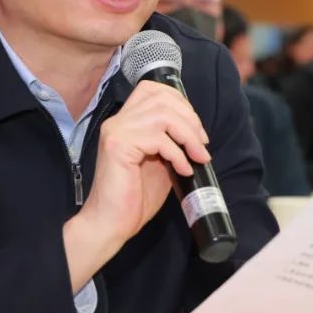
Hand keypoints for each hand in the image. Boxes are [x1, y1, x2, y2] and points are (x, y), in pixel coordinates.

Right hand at [63, 80, 209, 289]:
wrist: (110, 224)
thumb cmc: (134, 198)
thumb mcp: (160, 163)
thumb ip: (170, 143)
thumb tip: (196, 134)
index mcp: (126, 121)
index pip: (151, 89)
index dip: (179, 101)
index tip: (195, 128)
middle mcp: (118, 120)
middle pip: (161, 98)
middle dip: (190, 118)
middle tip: (201, 144)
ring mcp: (116, 131)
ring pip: (162, 114)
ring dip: (187, 134)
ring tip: (197, 156)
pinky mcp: (118, 146)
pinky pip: (158, 138)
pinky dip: (177, 153)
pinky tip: (183, 170)